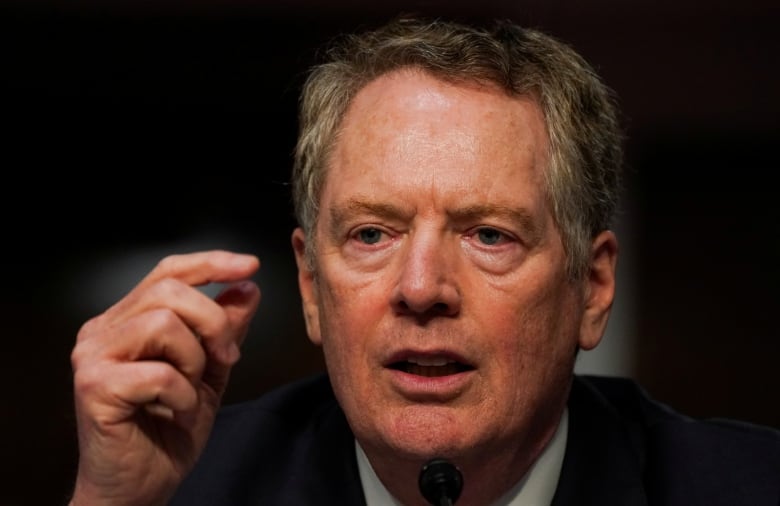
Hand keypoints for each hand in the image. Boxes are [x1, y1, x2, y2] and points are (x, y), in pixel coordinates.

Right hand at [69, 250, 260, 505]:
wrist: (138, 489)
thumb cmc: (169, 431)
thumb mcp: (209, 372)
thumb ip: (225, 330)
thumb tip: (247, 287)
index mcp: (126, 320)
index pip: (168, 271)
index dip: (211, 263)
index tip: (251, 266)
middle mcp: (102, 331)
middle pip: (170, 290)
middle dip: (214, 321)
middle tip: (228, 359)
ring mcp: (92, 357)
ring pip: (164, 324)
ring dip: (195, 362)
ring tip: (190, 394)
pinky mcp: (93, 387)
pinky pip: (159, 372)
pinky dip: (183, 396)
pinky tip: (178, 416)